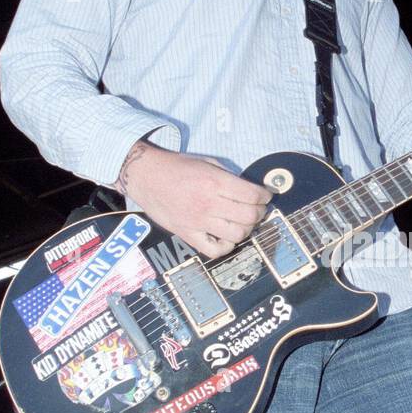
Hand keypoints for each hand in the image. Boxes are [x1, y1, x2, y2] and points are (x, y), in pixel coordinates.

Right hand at [119, 142, 273, 258]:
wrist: (146, 176)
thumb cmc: (176, 167)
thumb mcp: (207, 162)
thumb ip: (229, 176)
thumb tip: (251, 189)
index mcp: (214, 182)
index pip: (252, 195)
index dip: (265, 196)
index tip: (266, 195)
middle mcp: (208, 203)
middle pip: (249, 216)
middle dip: (259, 212)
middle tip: (257, 208)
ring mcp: (198, 222)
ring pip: (237, 234)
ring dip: (246, 229)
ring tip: (243, 222)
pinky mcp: (187, 235)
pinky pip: (214, 250)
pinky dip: (226, 246)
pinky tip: (227, 237)